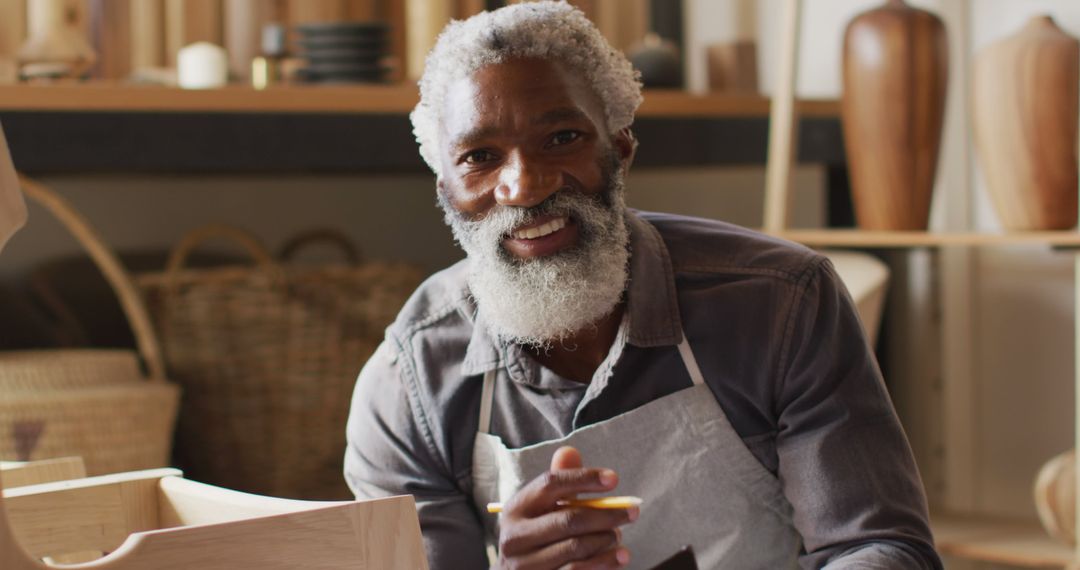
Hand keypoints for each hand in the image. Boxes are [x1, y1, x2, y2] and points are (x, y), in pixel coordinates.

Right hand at [495, 446, 636, 568]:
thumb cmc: (538, 536)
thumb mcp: (543, 509)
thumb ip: (559, 482)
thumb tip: (570, 451)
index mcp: (517, 508)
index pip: (551, 484)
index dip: (584, 478)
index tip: (614, 479)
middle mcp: (514, 536)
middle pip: (568, 519)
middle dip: (606, 515)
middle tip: (632, 512)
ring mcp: (523, 565)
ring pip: (576, 548)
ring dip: (606, 541)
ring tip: (620, 536)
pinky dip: (603, 563)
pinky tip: (618, 557)